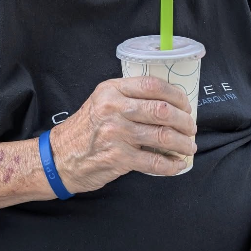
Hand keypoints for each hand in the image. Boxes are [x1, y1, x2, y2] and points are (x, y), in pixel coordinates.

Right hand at [49, 76, 196, 192]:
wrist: (59, 157)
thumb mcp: (101, 102)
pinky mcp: (119, 158)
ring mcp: (116, 134)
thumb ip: (127, 98)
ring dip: (183, 143)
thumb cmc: (85, 130)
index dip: (176, 95)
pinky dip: (171, 164)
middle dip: (185, 120)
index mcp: (111, 91)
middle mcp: (113, 109)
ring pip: (163, 136)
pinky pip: (154, 161)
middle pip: (162, 110)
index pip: (152, 85)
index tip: (186, 104)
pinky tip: (178, 163)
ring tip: (189, 145)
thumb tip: (168, 103)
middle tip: (191, 127)